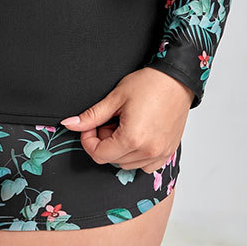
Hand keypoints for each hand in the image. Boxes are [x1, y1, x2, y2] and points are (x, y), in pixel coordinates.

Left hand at [58, 67, 193, 172]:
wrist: (176, 80)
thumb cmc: (149, 84)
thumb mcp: (115, 97)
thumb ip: (92, 116)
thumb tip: (70, 124)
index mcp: (132, 139)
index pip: (99, 155)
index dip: (89, 141)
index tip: (91, 126)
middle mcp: (148, 151)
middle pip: (112, 160)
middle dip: (104, 142)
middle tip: (109, 121)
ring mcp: (160, 154)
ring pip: (128, 164)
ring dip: (120, 149)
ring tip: (124, 125)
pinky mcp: (168, 152)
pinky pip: (145, 165)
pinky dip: (136, 155)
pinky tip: (137, 135)